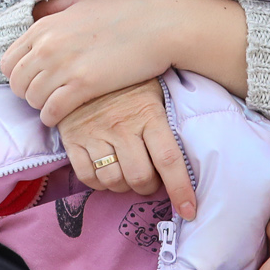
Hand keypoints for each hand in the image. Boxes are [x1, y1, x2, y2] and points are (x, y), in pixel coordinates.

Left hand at [5, 0, 247, 124]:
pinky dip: (53, 117)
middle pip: (16, 83)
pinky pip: (51, 111)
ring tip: (57, 106)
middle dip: (28, 93)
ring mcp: (63, 66)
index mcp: (45, 26)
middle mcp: (47, 45)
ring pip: (32, 100)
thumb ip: (57, 7)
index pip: (9, 61)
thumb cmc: (126, 11)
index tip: (34, 80)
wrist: (160, 24)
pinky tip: (63, 116)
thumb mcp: (84, 1)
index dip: (19, 75)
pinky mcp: (83, 85)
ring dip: (42, 106)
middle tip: (46, 96)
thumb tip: (38, 10)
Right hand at [55, 80, 197, 220]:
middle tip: (150, 180)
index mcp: (148, 114)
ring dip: (123, 186)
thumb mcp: (155, 90)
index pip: (169, 160)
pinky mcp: (72, 138)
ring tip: (126, 173)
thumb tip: (197, 149)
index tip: (189, 210)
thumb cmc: (129, 79)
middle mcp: (122, 126)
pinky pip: (87, 176)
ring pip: (113, 180)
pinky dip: (98, 183)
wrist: (84, 59)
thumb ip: (168, 119)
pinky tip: (105, 171)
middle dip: (148, 187)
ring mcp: (94, 133)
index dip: (180, 190)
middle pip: (139, 177)